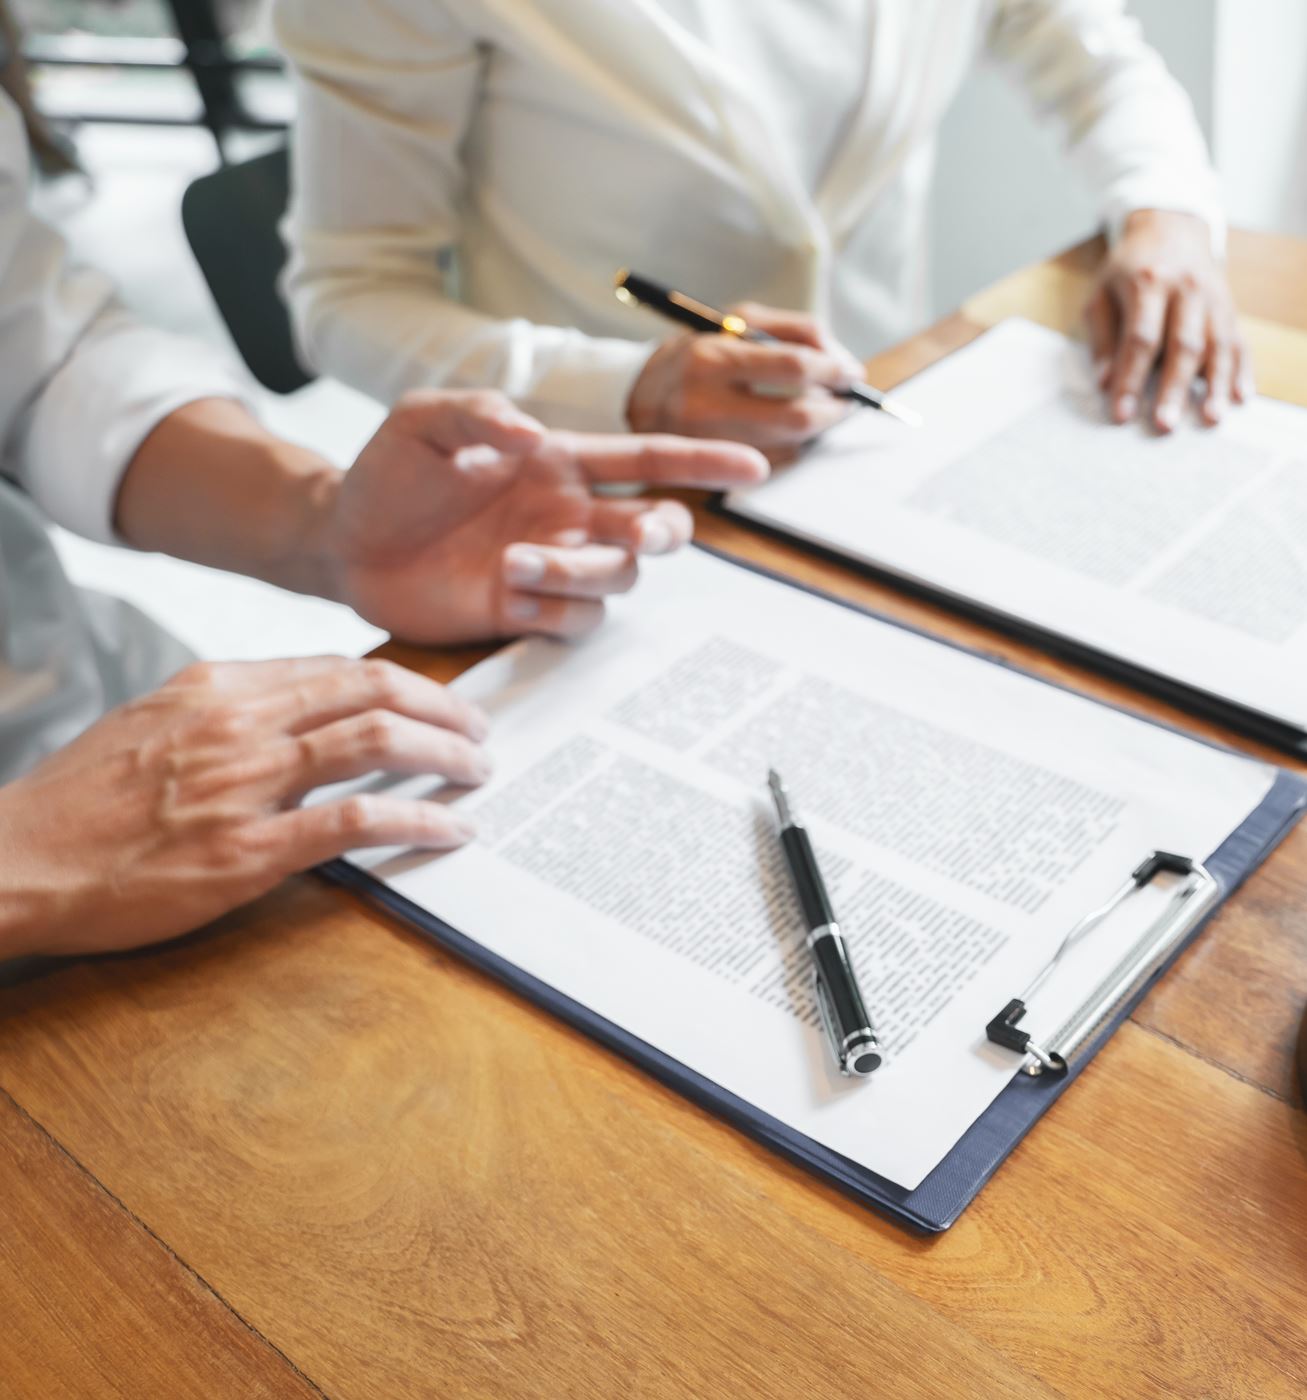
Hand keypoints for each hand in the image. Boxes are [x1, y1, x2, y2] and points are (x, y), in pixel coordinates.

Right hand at [0, 656, 489, 957]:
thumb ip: (232, 711)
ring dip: (445, 754)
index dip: (402, 682)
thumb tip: (305, 711)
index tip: (435, 699)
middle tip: (478, 729)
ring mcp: (243, 784)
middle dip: (441, 706)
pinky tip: (452, 829)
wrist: (14, 858)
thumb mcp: (155, 722)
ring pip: (374, 742)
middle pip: (370, 690)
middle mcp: (238, 721)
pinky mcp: (246, 851)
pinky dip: (418, 820)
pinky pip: (356, 822)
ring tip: (478, 770)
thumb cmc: (83, 798)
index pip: (336, 667)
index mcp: (217, 686)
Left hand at [326, 391, 767, 643]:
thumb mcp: (423, 422)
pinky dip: (553, 610)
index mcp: (559, 464)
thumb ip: (478, 413)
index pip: (647, 461)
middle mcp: (569, 516)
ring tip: (513, 563)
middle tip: (637, 533)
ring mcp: (552, 567)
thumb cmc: (388, 474)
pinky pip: (575, 621)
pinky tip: (507, 594)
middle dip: (661, 532)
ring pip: (615, 580)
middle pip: (655, 528)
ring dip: (579, 572)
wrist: (344, 541)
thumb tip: (532, 435)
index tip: (754, 466)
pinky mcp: (528, 612)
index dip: (702, 463)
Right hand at [626, 303, 862, 460]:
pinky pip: (774, 465)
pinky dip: (792, 448)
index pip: (792, 367)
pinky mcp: (710, 474)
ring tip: (816, 411)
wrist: (638, 396)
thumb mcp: (736, 321)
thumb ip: (794, 330)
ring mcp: (707, 445)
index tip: (853, 374)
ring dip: (815, 431)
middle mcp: (705, 405)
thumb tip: (842, 361)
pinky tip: (787, 432)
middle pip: (797, 418)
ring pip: (790, 447)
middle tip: (845, 401)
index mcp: (711, 357)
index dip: (834, 371)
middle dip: (833, 410)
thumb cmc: (697, 353)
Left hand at [1085, 209, 1251, 432]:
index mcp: (1148, 283)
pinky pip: (1240, 341)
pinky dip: (1243, 370)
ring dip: (1216, 385)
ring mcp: (1214, 298)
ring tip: (1211, 418)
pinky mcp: (1230, 307)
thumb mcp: (1101, 294)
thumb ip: (1103, 338)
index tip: (1121, 414)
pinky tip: (1240, 396)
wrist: (1171, 228)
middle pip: (1184, 344)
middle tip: (1165, 424)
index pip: (1140, 339)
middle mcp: (1187, 289)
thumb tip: (1104, 382)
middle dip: (1174, 388)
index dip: (1130, 379)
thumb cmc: (1128, 269)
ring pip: (1218, 344)